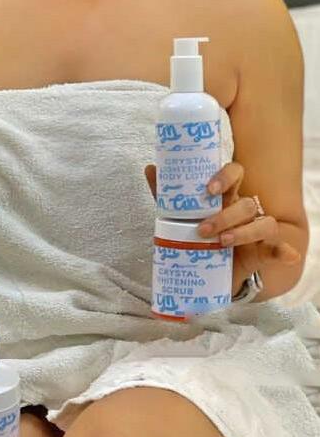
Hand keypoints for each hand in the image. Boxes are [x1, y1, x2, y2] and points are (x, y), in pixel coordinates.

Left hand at [145, 162, 301, 295]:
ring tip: (221, 242)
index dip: (225, 177)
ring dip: (244, 232)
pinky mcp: (262, 252)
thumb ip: (166, 194)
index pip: (234, 173)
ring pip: (263, 222)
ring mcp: (256, 230)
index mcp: (226, 196)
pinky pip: (278, 249)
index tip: (208, 189)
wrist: (208, 268)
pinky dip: (283, 251)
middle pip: (246, 202)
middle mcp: (244, 210)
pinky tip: (285, 254)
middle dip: (225, 214)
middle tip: (202, 229)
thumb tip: (151, 168)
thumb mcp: (180, 215)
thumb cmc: (196, 233)